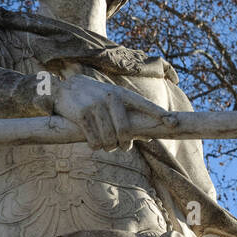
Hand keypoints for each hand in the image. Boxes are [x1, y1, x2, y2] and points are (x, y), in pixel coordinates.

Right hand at [51, 74, 171, 151]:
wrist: (64, 89)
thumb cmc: (93, 99)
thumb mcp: (111, 101)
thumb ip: (129, 116)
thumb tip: (151, 137)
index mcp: (120, 94)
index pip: (143, 104)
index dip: (159, 114)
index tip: (173, 123)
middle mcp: (109, 97)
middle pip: (124, 131)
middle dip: (124, 145)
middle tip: (122, 147)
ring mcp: (95, 106)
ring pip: (109, 139)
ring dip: (108, 147)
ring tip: (106, 145)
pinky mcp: (81, 115)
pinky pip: (94, 141)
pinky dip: (95, 146)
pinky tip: (93, 143)